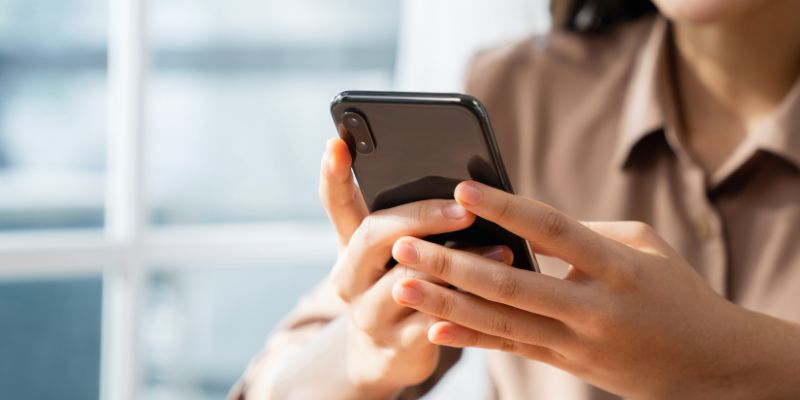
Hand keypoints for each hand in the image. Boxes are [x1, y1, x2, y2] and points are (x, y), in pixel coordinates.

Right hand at [319, 140, 511, 396]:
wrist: (379, 357)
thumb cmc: (396, 287)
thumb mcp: (391, 254)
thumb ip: (411, 221)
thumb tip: (464, 182)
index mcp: (350, 246)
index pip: (336, 203)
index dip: (334, 174)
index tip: (337, 142)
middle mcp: (350, 278)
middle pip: (373, 236)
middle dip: (421, 217)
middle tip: (463, 208)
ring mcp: (369, 314)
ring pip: (408, 282)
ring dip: (458, 263)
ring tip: (500, 250)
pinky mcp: (397, 347)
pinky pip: (434, 323)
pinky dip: (467, 306)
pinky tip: (496, 295)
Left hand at [389, 180, 799, 398]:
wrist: (706, 363)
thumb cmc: (675, 291)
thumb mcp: (642, 247)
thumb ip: (584, 232)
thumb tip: (523, 222)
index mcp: (617, 268)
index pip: (553, 231)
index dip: (506, 209)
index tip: (462, 189)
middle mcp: (593, 308)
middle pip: (510, 284)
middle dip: (451, 264)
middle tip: (403, 244)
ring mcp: (576, 342)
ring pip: (500, 322)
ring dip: (446, 303)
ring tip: (402, 284)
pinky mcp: (566, 363)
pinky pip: (510, 348)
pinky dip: (470, 339)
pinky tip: (433, 328)